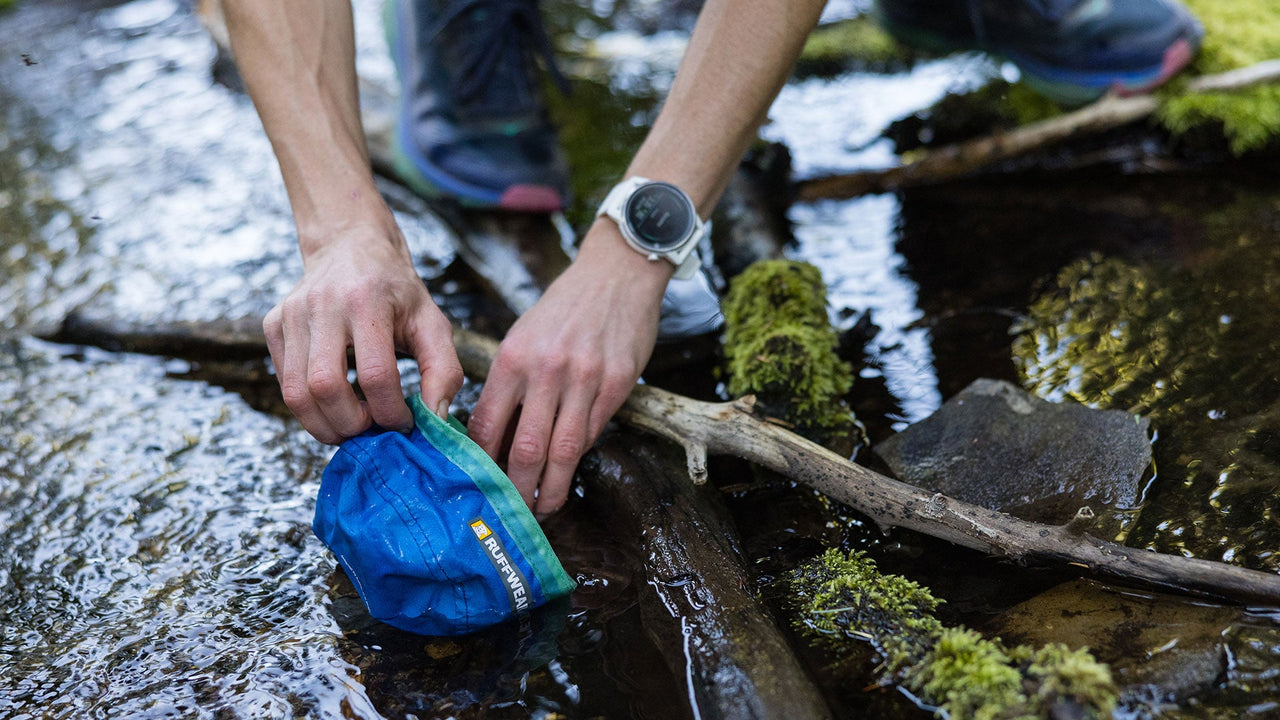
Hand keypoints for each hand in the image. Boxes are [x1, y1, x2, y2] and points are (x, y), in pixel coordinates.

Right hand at [264, 220, 462, 443]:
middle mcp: (323, 304)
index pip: (375, 375)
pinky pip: (283, 383)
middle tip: (373, 429)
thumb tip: (435, 419)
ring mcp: (291, 314)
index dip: (390, 412)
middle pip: (326, 387)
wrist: (351, 247)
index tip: (404, 423)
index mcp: (368, 301)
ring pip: (295, 392)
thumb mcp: (432, 323)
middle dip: (351, 424)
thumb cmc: (396, 292)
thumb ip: (443, 371)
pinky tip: (333, 404)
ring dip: (324, 425)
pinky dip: (308, 407)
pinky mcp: (273, 325)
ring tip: (352, 426)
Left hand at [468, 221, 670, 516]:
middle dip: (516, 489)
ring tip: (543, 508)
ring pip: (564, 451)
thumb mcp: (523, 336)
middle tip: (511, 513)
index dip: (481, 463)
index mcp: (513, 358)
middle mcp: (546, 371)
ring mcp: (584, 379)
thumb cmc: (564, 307)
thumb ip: (510, 384)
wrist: (615, 274)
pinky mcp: (617, 384)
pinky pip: (593, 432)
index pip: (488, 425)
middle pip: (526, 449)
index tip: (477, 486)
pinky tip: (569, 471)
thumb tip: (493, 435)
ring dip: (552, 488)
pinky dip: (578, 456)